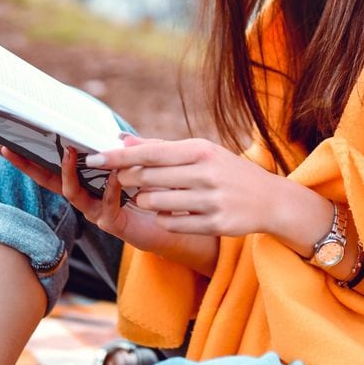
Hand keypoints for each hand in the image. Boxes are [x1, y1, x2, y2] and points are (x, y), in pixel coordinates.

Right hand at [0, 143, 216, 262]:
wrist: (178, 226)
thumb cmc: (157, 193)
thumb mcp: (146, 164)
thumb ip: (133, 150)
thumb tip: (116, 135)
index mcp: (89, 183)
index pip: (54, 168)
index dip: (32, 157)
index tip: (10, 142)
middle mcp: (86, 199)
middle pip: (50, 181)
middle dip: (29, 166)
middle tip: (10, 148)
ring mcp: (96, 213)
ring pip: (73, 194)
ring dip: (69, 172)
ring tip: (69, 152)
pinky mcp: (114, 225)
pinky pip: (105, 206)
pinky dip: (109, 188)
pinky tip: (114, 174)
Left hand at [94, 136, 281, 237]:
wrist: (270, 200)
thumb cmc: (227, 171)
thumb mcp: (200, 152)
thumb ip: (160, 148)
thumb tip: (123, 140)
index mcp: (200, 150)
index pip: (150, 153)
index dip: (118, 157)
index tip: (93, 157)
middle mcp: (205, 173)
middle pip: (148, 178)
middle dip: (129, 179)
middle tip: (124, 178)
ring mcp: (210, 200)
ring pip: (155, 203)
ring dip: (146, 201)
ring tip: (153, 195)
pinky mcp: (214, 224)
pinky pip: (171, 223)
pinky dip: (164, 218)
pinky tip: (172, 211)